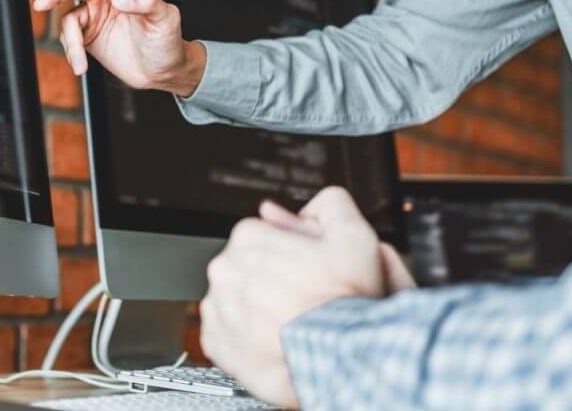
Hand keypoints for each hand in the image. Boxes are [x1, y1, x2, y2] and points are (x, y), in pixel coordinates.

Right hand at [31, 0, 204, 94]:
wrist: (163, 71)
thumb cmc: (168, 41)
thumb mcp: (165, 18)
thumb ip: (146, 2)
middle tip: (41, 4)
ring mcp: (95, 17)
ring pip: (68, 20)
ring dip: (71, 42)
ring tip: (80, 61)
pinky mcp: (88, 37)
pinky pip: (70, 40)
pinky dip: (72, 53)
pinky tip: (81, 65)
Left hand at [199, 187, 413, 407]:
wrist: (340, 365)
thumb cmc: (345, 306)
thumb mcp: (355, 237)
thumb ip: (333, 207)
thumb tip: (313, 205)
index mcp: (250, 237)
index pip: (263, 233)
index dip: (290, 250)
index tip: (306, 267)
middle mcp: (225, 270)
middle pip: (247, 265)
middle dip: (271, 278)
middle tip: (302, 296)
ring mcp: (218, 307)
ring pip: (235, 299)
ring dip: (257, 308)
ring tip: (290, 321)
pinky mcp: (215, 342)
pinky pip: (226, 332)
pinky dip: (245, 337)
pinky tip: (273, 339)